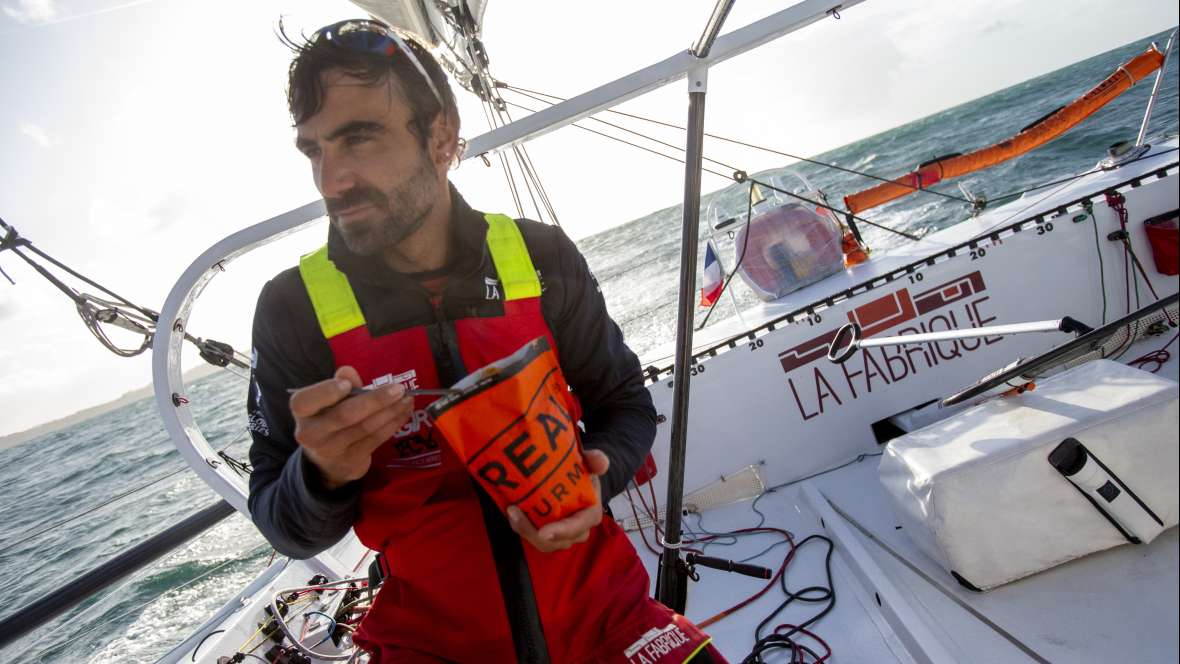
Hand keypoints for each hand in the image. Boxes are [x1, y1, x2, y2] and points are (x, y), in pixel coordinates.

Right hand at [289, 366, 412, 489]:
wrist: (326, 461)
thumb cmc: (329, 419)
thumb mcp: (329, 401)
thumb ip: (339, 384)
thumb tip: (347, 371)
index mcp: (302, 412)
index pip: (305, 401)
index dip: (326, 392)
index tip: (347, 384)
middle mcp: (311, 433)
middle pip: (345, 415)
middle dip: (375, 400)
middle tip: (398, 388)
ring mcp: (331, 450)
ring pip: (365, 428)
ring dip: (391, 411)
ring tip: (407, 399)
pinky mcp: (351, 462)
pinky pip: (376, 439)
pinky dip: (393, 424)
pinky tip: (403, 412)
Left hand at [506, 449, 609, 551]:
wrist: (577, 480)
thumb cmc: (583, 474)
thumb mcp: (589, 464)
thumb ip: (595, 460)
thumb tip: (601, 462)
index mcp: (590, 515)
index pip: (577, 527)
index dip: (561, 531)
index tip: (543, 532)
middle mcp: (577, 530)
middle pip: (556, 541)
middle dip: (533, 532)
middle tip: (515, 513)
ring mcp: (561, 535)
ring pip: (542, 543)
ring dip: (524, 529)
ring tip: (511, 511)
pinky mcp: (547, 534)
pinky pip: (533, 536)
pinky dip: (521, 527)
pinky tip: (511, 512)